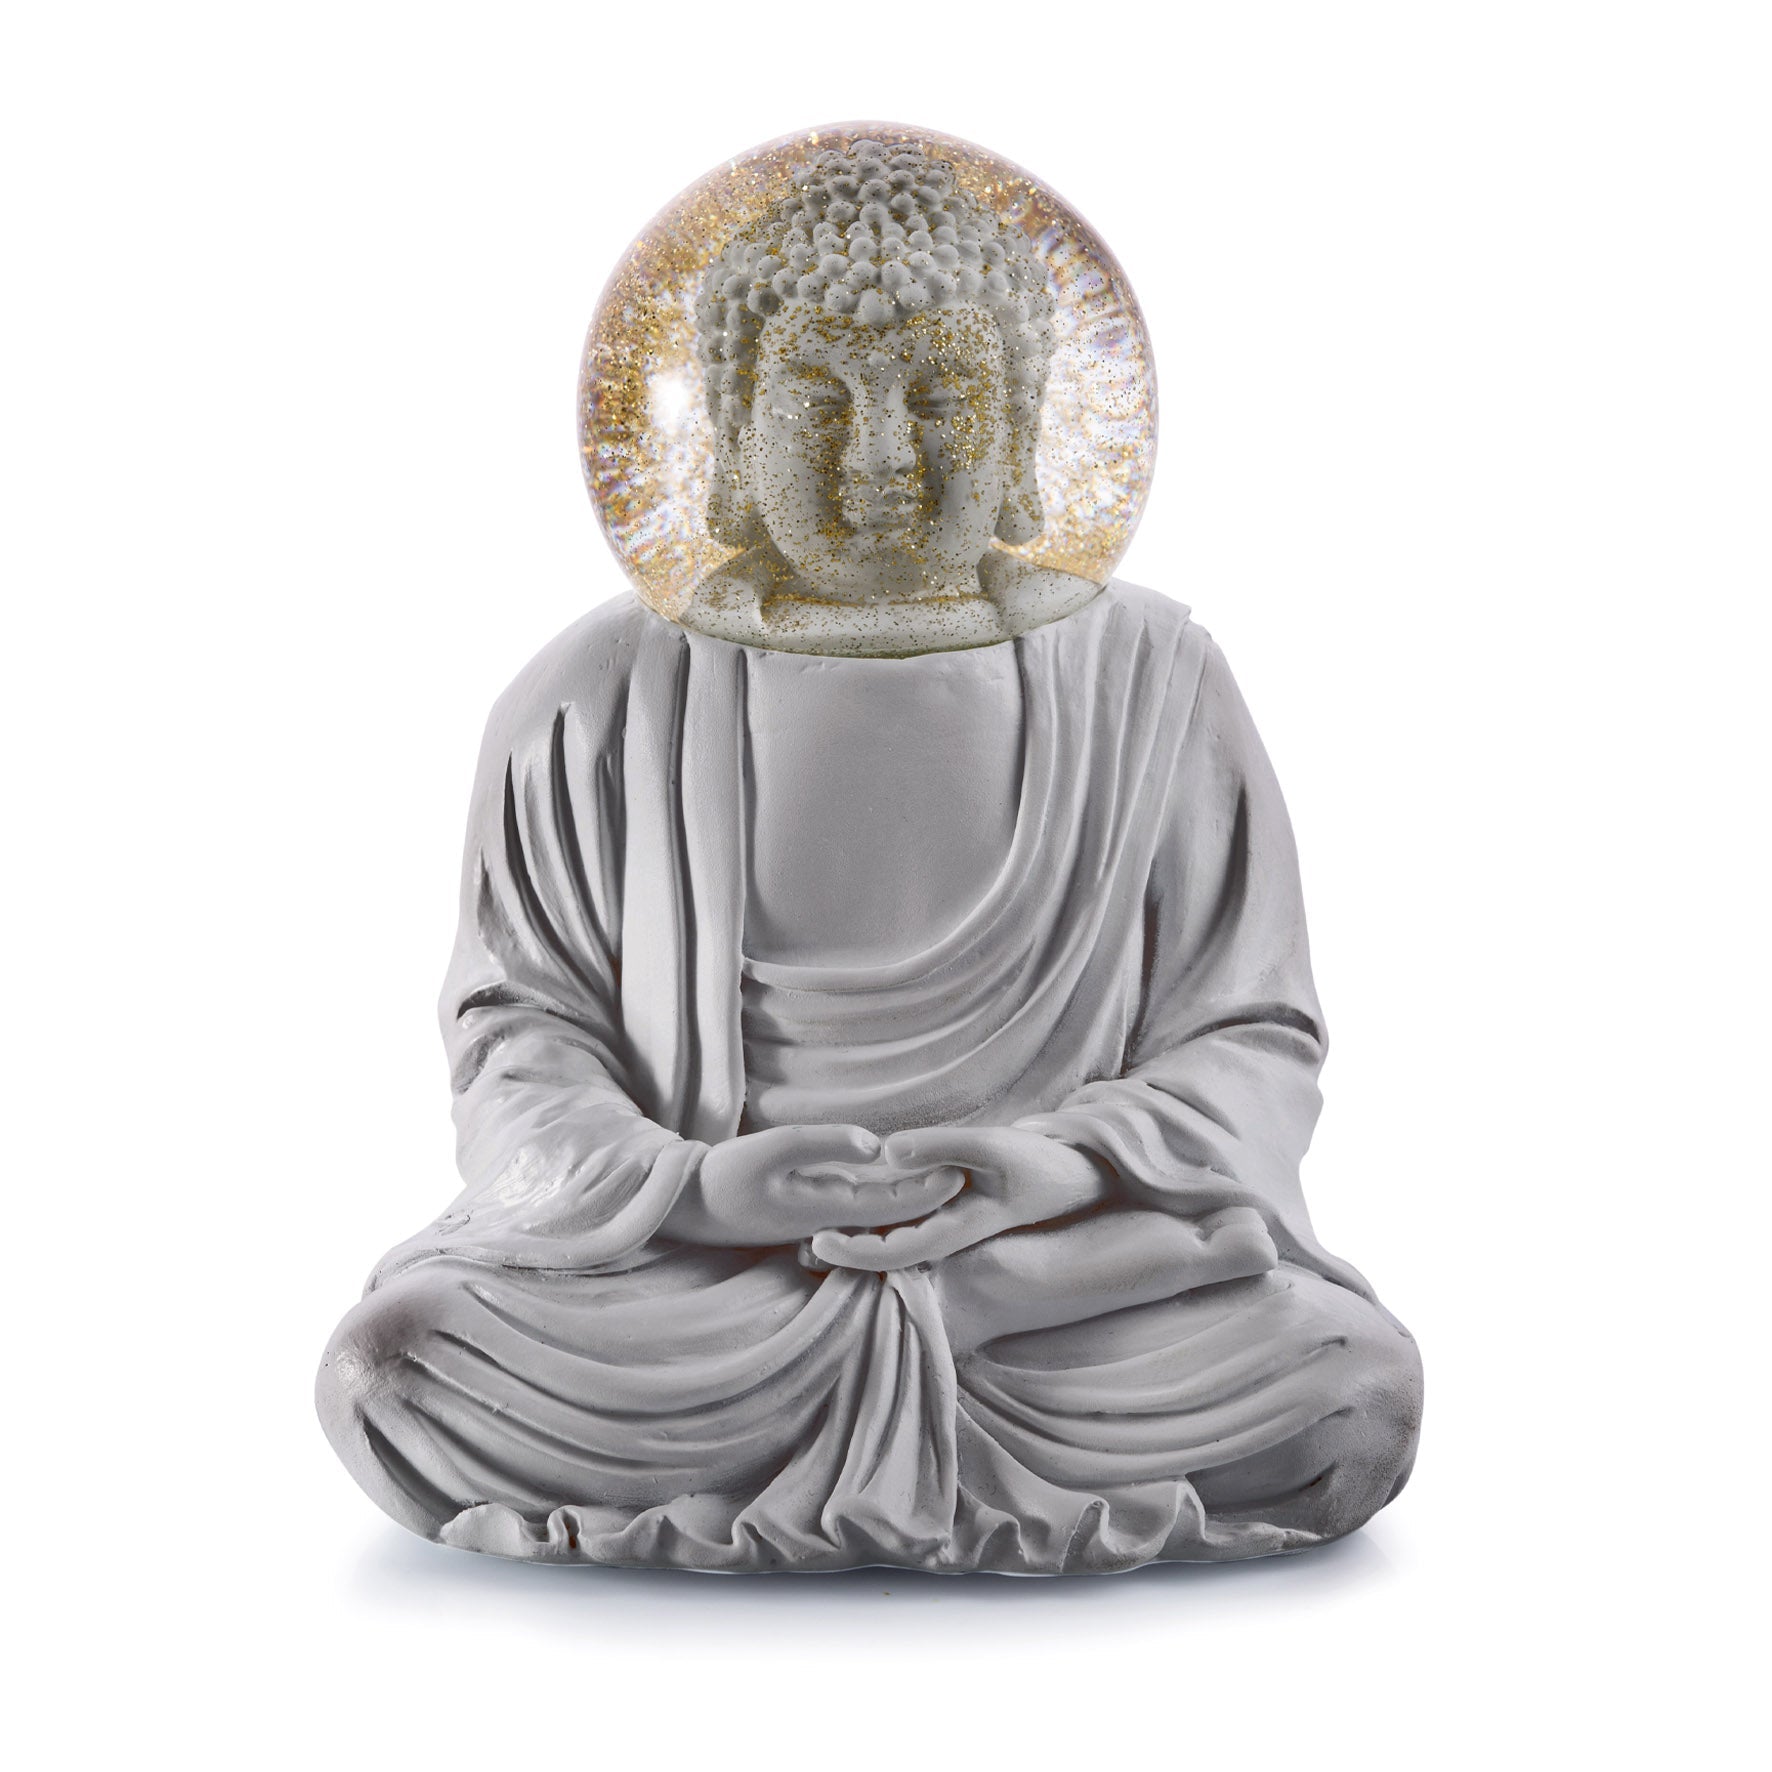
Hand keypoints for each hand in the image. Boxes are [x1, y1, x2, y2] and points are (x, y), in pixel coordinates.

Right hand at [662, 1124, 964, 1247]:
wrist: (688, 1205)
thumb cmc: (725, 1177)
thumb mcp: (771, 1150)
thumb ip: (825, 1144)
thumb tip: (877, 1143)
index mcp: (828, 1210)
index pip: (895, 1204)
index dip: (931, 1188)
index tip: (964, 1168)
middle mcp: (831, 1221)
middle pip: (894, 1211)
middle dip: (930, 1192)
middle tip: (969, 1165)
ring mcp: (819, 1219)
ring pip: (877, 1210)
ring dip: (909, 1194)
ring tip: (943, 1168)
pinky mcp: (807, 1212)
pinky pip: (856, 1206)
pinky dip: (882, 1193)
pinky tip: (895, 1175)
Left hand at [809, 1126, 1109, 1271]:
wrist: (1068, 1176)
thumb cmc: (1034, 1162)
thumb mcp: (991, 1146)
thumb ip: (941, 1147)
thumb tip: (888, 1151)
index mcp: (953, 1229)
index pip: (893, 1252)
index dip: (853, 1251)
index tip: (815, 1240)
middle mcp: (942, 1234)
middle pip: (882, 1253)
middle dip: (842, 1252)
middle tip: (795, 1243)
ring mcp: (942, 1225)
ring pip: (889, 1239)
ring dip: (852, 1236)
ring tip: (807, 1227)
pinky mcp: (943, 1211)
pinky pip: (901, 1221)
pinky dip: (872, 1218)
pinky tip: (846, 1203)